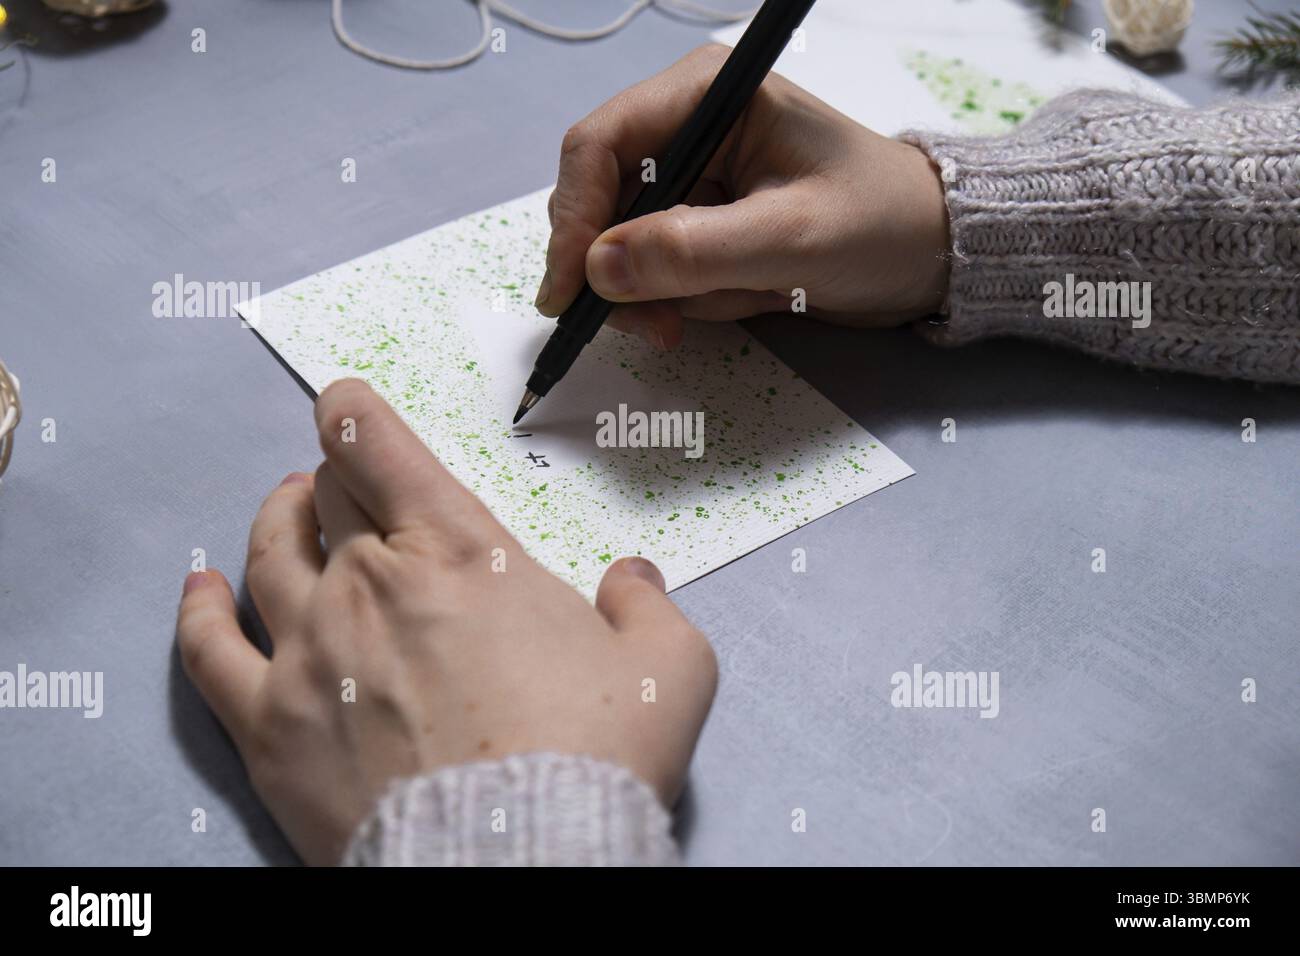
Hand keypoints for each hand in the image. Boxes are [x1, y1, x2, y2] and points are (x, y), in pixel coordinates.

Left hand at [175, 379, 716, 865]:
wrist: (519, 859)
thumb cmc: (594, 758)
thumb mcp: (668, 669)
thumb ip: (650, 607)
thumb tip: (634, 580)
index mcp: (460, 551)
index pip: (380, 448)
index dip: (355, 412)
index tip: (343, 401)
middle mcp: (372, 583)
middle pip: (328, 497)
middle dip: (338, 478)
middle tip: (348, 483)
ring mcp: (312, 651)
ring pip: (269, 553)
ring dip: (276, 517)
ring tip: (284, 506)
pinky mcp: (273, 725)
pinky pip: (211, 650)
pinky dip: (201, 609)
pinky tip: (201, 588)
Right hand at [536, 43, 950, 348]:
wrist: (931, 256)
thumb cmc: (881, 225)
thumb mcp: (790, 240)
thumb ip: (692, 252)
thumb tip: (598, 270)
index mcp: (708, 96)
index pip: (600, 145)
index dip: (574, 220)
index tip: (571, 293)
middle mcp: (689, 128)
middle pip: (602, 202)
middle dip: (627, 272)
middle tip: (659, 328)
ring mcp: (694, 179)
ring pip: (627, 249)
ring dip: (671, 294)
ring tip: (744, 300)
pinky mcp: (704, 223)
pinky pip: (662, 273)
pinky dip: (695, 301)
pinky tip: (751, 297)